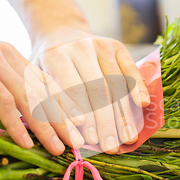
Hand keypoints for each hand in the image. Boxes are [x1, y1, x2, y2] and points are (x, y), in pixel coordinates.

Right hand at [0, 22, 84, 154]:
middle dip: (64, 120)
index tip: (77, 127)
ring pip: (29, 98)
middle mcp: (10, 56)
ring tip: (59, 148)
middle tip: (79, 141)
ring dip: (46, 126)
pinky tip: (26, 143)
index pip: (44, 85)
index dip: (63, 107)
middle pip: (44, 92)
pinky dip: (16, 124)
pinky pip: (4, 102)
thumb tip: (8, 128)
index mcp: (12, 58)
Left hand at [31, 28, 150, 153]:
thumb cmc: (46, 66)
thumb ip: (46, 102)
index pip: (73, 90)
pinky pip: (130, 69)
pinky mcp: (117, 46)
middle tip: (111, 147)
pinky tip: (143, 105)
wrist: (60, 32)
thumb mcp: (36, 78)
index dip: (83, 115)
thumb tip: (63, 136)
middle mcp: (80, 47)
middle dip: (106, 122)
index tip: (90, 140)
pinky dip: (138, 87)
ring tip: (128, 137)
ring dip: (124, 113)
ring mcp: (100, 45)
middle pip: (97, 90)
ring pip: (116, 82)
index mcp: (55, 56)